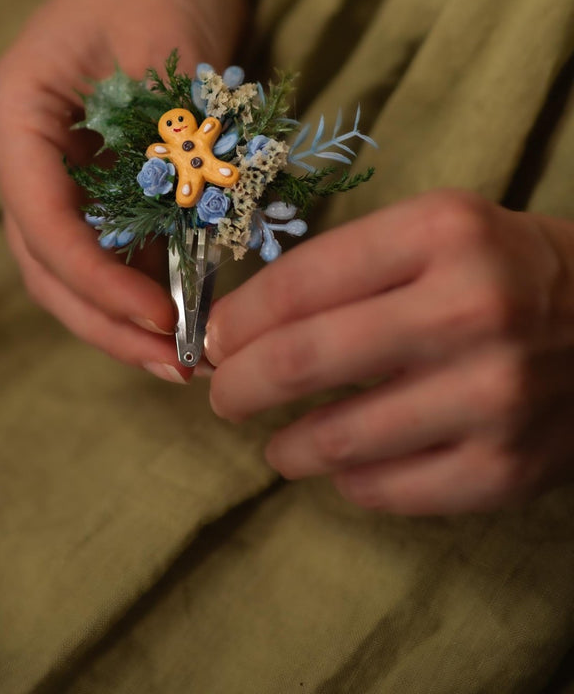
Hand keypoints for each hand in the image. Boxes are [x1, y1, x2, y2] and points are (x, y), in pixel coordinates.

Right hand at [0, 0, 243, 379]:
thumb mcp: (170, 58)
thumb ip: (172, 151)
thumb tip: (195, 250)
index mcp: (14, 116)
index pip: (42, 222)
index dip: (99, 283)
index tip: (164, 319)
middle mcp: (21, 152)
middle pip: (47, 263)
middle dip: (107, 321)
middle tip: (177, 365)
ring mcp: (51, 169)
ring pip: (71, 267)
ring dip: (121, 316)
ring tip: (184, 357)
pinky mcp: (91, 178)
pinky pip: (106, 246)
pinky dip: (140, 283)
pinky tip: (185, 312)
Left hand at [206, 189, 573, 513]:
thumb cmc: (508, 267)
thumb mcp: (437, 230)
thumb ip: (347, 266)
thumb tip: (243, 326)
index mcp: (443, 234)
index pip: (302, 282)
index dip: (237, 318)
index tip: (212, 338)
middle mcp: (470, 311)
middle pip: (304, 360)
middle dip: (238, 384)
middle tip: (222, 394)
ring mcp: (493, 397)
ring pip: (339, 439)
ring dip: (286, 445)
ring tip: (276, 442)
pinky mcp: (508, 469)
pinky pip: (389, 491)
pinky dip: (350, 480)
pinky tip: (343, 465)